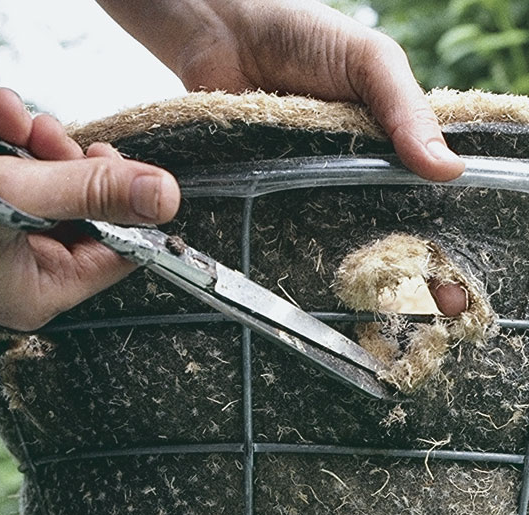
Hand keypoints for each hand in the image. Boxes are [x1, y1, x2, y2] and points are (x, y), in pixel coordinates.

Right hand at [0, 77, 179, 328]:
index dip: (123, 204)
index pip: (116, 251)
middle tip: (41, 132)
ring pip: (43, 180)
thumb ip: (90, 191)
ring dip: (24, 137)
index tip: (115, 161)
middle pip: (80, 208)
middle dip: (62, 157)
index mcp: (43, 289)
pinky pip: (7, 171)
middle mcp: (26, 271)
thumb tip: (164, 195)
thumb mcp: (10, 196)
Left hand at [97, 0, 466, 314]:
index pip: (420, 207)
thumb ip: (404, 109)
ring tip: (375, 322)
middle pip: (380, 239)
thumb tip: (449, 169)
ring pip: (331, 247)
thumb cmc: (303, 34)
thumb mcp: (369, 62)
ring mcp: (302, 193)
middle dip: (405, 281)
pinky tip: (308, 297)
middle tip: (425, 318)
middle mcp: (344, 179)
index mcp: (381, 150)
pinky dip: (292, 265)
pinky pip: (279, 236)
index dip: (440, 249)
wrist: (223, 30)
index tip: (454, 291)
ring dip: (353, 285)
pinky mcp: (261, 197)